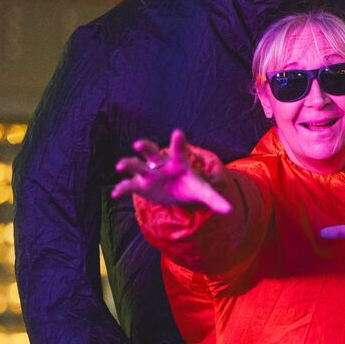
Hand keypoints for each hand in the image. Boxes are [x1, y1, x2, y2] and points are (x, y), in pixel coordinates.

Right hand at [111, 129, 230, 213]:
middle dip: (145, 146)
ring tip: (121, 165)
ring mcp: (148, 173)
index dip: (178, 141)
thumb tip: (229, 210)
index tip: (178, 133)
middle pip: (151, 151)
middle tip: (138, 144)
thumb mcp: (203, 192)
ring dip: (129, 163)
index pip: (179, 149)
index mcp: (178, 161)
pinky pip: (129, 185)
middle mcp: (160, 164)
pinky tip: (115, 194)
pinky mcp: (140, 185)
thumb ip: (214, 198)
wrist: (177, 192)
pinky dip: (121, 188)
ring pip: (136, 165)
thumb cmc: (190, 186)